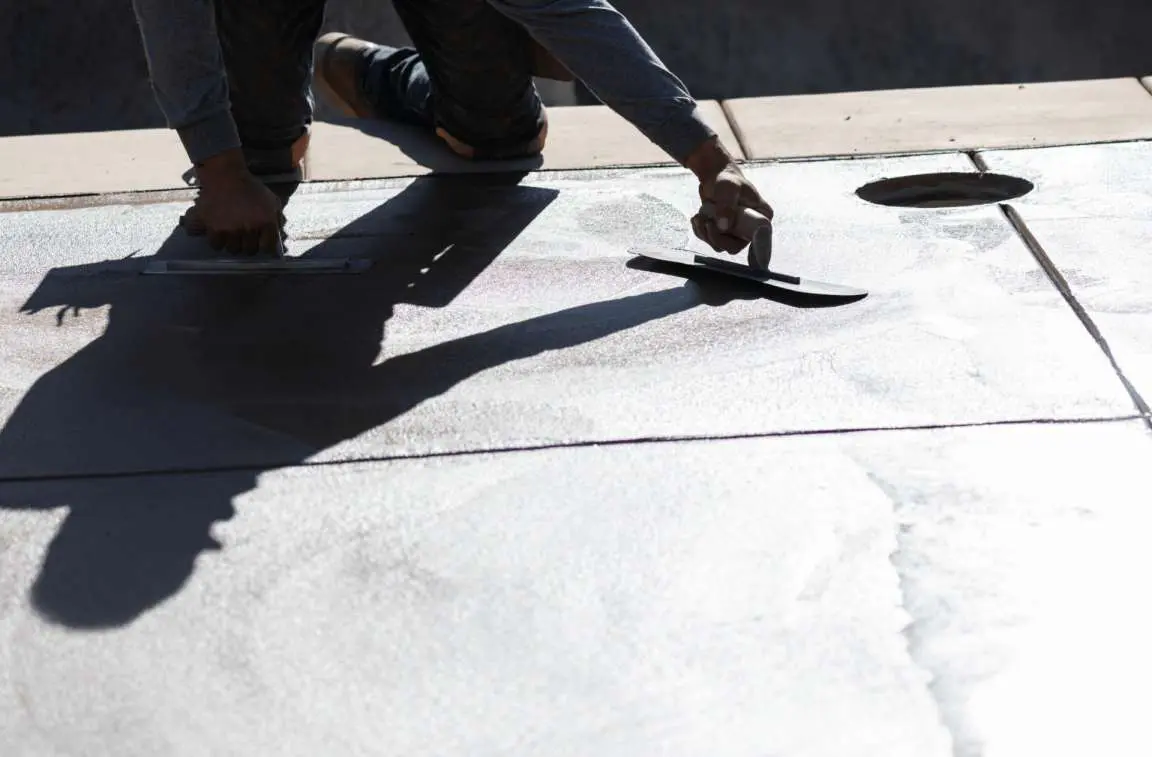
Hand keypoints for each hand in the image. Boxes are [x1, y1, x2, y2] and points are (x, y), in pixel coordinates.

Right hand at [184, 149, 284, 255]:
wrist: (225, 176)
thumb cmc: (250, 187)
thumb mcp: (271, 200)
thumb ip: (276, 219)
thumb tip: (278, 237)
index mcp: (266, 223)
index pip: (267, 248)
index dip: (264, 246)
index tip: (260, 243)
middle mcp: (250, 229)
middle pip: (250, 250)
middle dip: (248, 245)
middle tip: (244, 237)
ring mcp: (231, 230)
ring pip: (233, 249)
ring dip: (233, 243)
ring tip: (231, 234)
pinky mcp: (213, 228)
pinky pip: (216, 245)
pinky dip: (218, 241)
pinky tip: (219, 233)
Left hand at [685, 138, 773, 254]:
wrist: (715, 176)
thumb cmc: (726, 179)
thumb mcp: (727, 188)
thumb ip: (726, 206)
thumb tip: (724, 227)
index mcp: (762, 217)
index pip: (761, 240)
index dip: (758, 253)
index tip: (756, 264)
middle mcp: (751, 228)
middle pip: (733, 247)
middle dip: (716, 236)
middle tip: (707, 221)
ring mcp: (737, 233)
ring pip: (719, 245)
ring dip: (705, 232)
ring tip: (700, 215)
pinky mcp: (723, 233)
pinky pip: (710, 241)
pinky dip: (700, 231)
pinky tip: (698, 218)